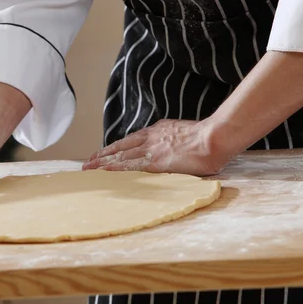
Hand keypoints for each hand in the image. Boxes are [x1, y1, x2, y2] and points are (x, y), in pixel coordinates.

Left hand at [82, 118, 229, 175]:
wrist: (214, 138)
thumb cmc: (209, 139)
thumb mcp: (186, 134)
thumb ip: (175, 142)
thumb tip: (175, 151)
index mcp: (159, 130)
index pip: (132, 140)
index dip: (117, 147)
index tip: (106, 152)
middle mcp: (151, 138)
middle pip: (121, 147)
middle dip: (103, 155)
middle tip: (88, 162)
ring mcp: (152, 149)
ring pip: (120, 156)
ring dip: (102, 162)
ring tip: (88, 169)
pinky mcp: (154, 162)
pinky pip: (129, 166)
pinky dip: (114, 169)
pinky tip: (103, 173)